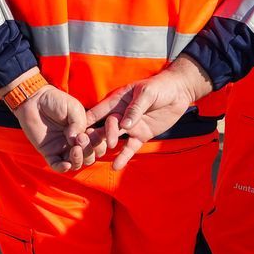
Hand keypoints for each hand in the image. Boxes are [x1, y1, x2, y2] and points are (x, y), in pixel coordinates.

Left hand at [11, 85, 95, 172]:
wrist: (34, 100)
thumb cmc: (55, 101)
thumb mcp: (73, 108)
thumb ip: (79, 123)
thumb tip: (76, 140)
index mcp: (86, 131)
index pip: (99, 143)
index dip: (100, 142)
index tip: (93, 132)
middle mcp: (76, 142)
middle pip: (90, 156)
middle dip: (89, 150)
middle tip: (81, 138)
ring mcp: (63, 148)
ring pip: (77, 163)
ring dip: (79, 159)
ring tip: (75, 148)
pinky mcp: (49, 152)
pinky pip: (57, 166)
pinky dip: (63, 168)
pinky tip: (66, 163)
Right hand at [83, 56, 212, 170]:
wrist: (178, 92)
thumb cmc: (160, 87)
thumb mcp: (146, 93)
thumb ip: (135, 109)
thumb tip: (124, 125)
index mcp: (117, 101)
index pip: (98, 111)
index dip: (86, 120)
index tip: (75, 130)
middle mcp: (119, 114)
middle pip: (103, 127)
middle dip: (95, 136)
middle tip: (89, 146)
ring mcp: (129, 127)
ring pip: (114, 139)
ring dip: (106, 147)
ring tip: (97, 157)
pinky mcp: (140, 136)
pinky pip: (130, 148)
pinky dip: (123, 157)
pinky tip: (116, 166)